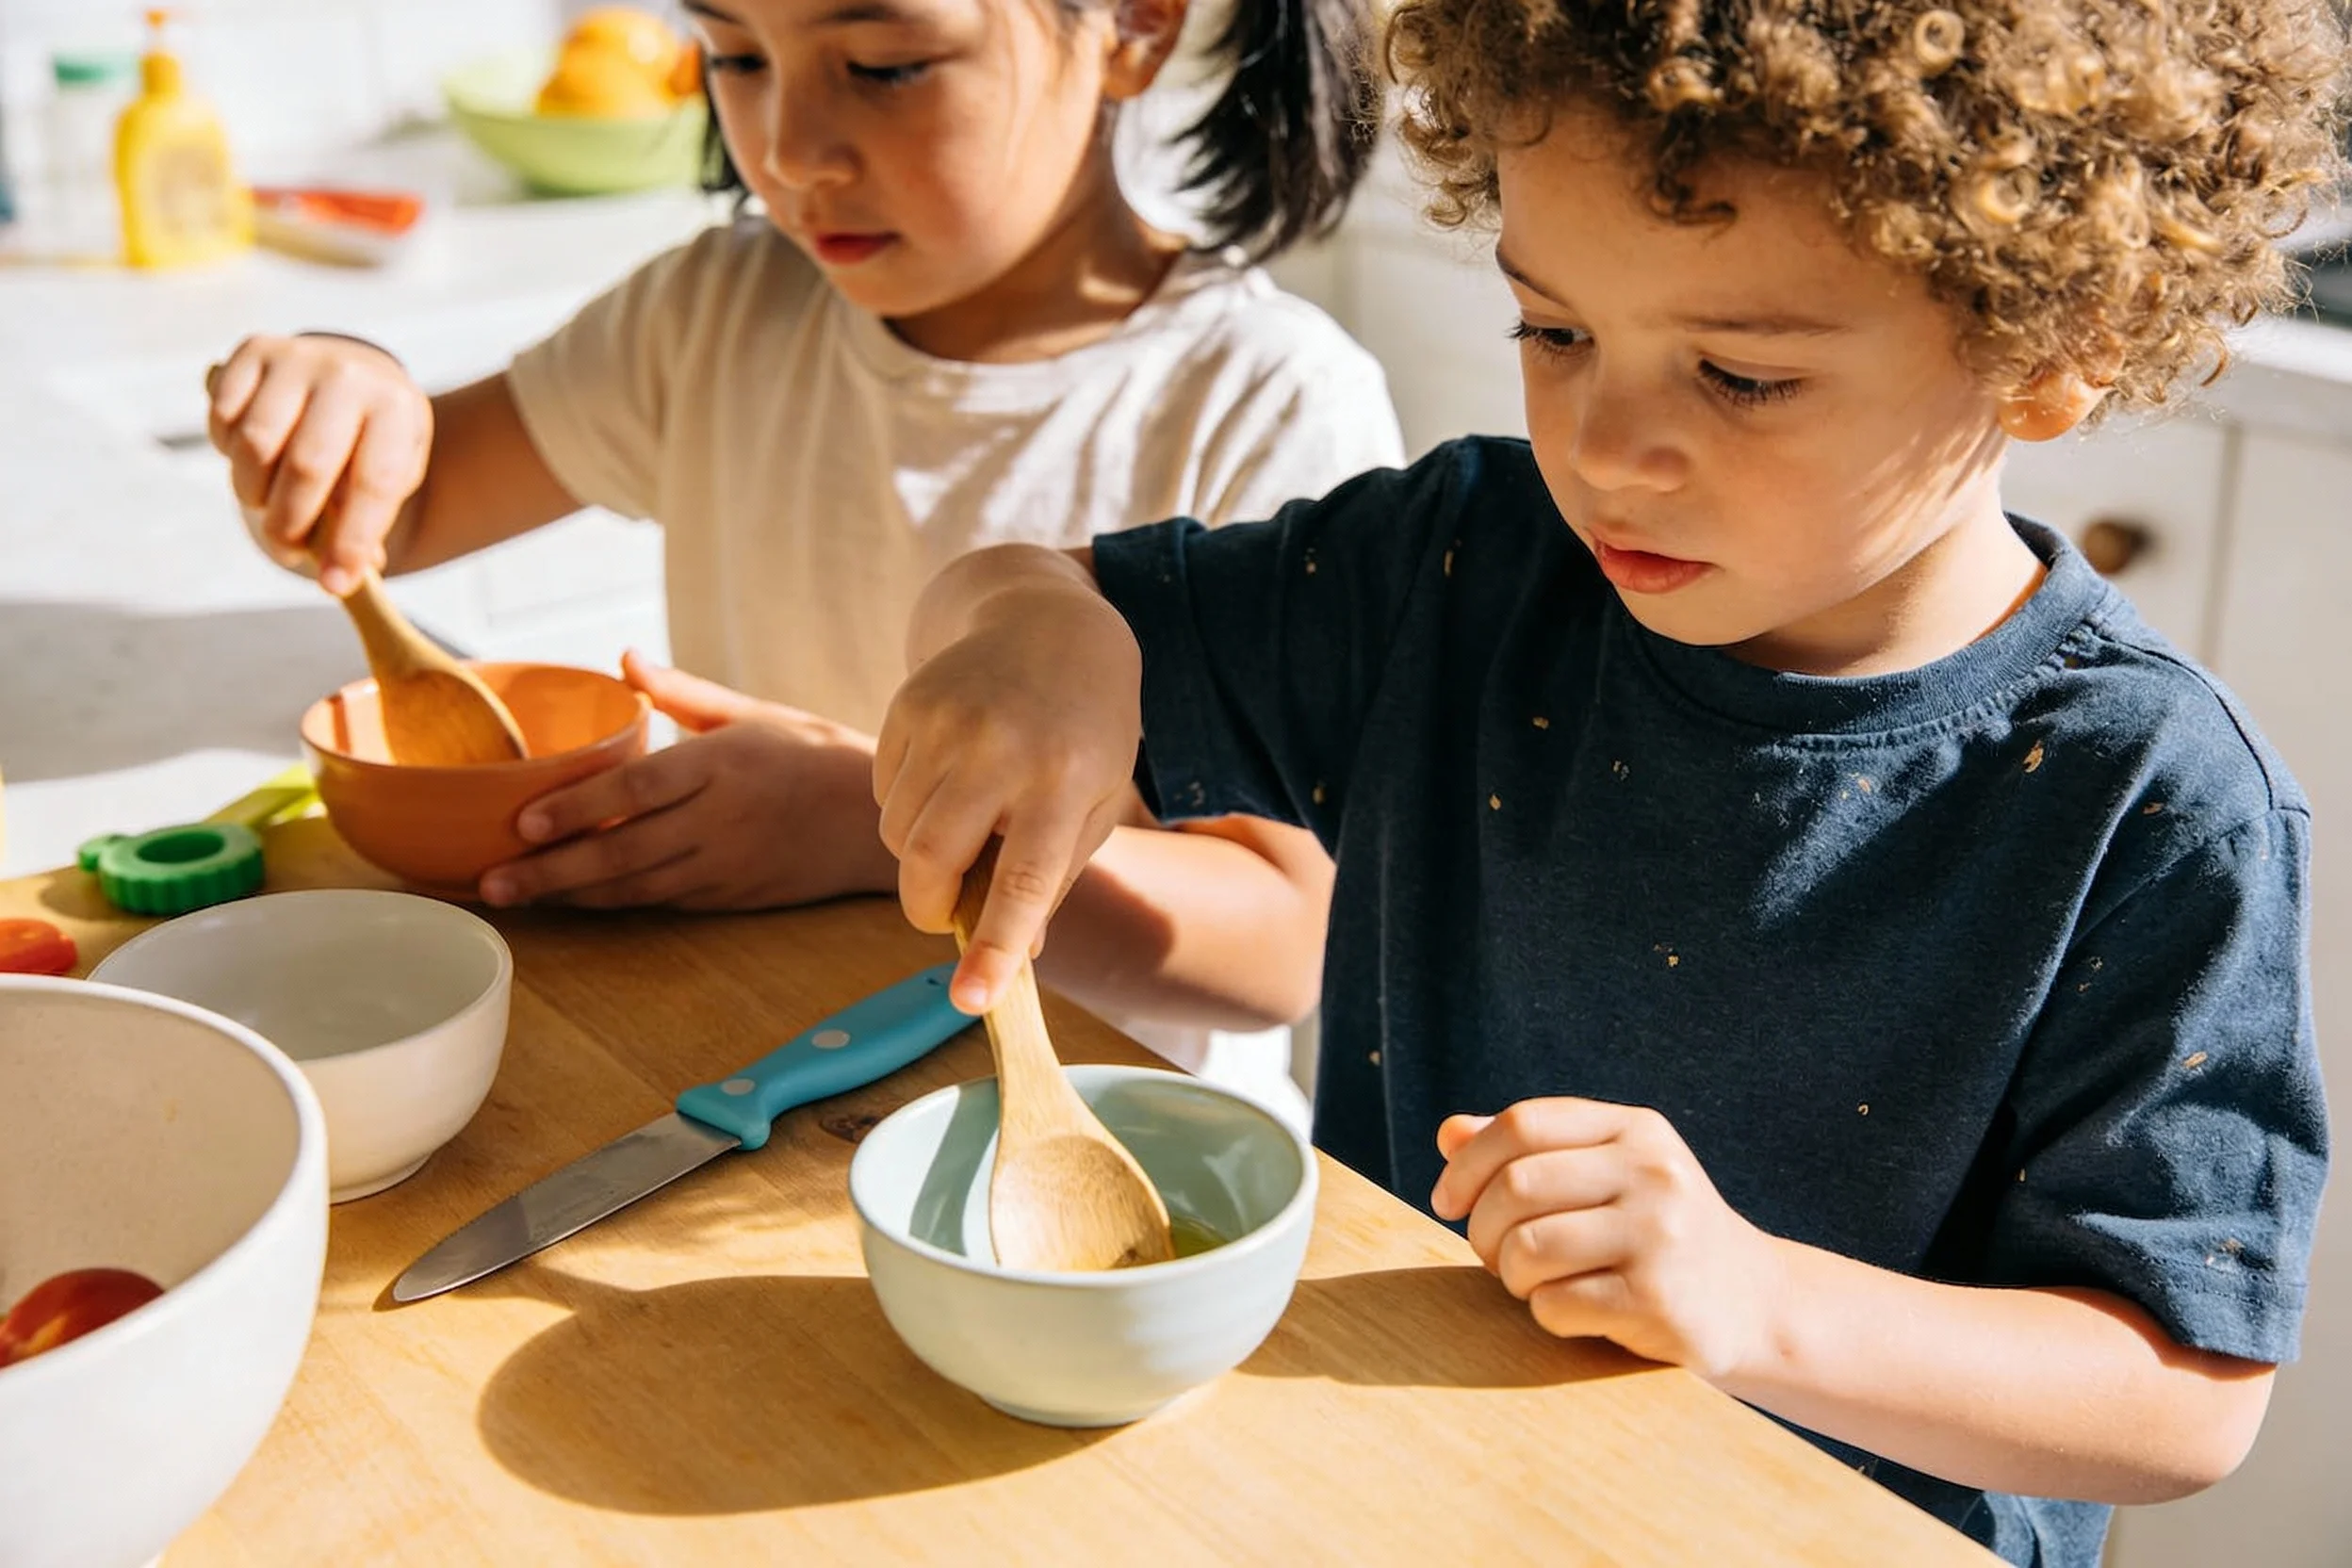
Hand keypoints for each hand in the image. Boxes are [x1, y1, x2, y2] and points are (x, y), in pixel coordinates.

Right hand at [206, 334, 428, 595]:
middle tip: (289, 549)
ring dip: (253, 491)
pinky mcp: (254, 349)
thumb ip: (366, 522)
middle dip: (291, 523)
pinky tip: (251, 460)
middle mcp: (349, 375)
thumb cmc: (372, 442)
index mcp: (397, 409)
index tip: (335, 585)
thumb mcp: (389, 476)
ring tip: (267, 503)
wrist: (355, 375)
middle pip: (308, 465)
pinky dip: (227, 451)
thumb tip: (342, 575)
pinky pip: (223, 416)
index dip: (352, 541)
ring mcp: (299, 358)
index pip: (374, 483)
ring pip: (255, 444)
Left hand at [478, 652, 895, 909]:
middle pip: (623, 851)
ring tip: (514, 897)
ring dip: (571, 895)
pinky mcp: (733, 898)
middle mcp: (721, 820)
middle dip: (552, 871)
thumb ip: (683, 691)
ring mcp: (727, 865)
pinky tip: (571, 901)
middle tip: (491, 881)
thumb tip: (623, 657)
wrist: (879, 823)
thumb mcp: (754, 712)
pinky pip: (662, 902)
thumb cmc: (814, 755)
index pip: (637, 790)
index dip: (577, 809)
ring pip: (636, 887)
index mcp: (724, 764)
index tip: (522, 822)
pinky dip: (612, 904)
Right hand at [874, 561, 1141, 1012]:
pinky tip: (947, 779)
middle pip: (932, 860)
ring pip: (899, 833)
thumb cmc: (1084, 733)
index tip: (974, 1000)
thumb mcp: (1097, 803)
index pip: (1024, 879)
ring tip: (967, 822)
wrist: (1050, 624)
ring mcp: (947, 721)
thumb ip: (1055, 877)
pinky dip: (907, 808)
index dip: (996, 946)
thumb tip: (1016, 957)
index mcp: (1064, 780)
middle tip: (945, 916)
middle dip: (929, 908)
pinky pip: (883, 792)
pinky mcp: (908, 705)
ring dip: (921, 855)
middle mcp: (1001, 748)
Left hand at [1430, 1099, 1789, 1379]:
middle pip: (1515, 1186)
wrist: (1756, 1305)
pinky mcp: (1658, 1300)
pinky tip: (1575, 1312)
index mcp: (1636, 1130)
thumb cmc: (1659, 1235)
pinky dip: (1546, 1314)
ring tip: (1535, 1283)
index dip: (1468, 1164)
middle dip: (1484, 1229)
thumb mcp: (1609, 1176)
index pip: (1523, 1124)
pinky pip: (1554, 1304)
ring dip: (1511, 1276)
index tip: (1447, 1202)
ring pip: (1527, 1248)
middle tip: (1496, 1257)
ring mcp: (1659, 1235)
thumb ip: (1533, 1153)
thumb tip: (1449, 1133)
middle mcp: (1653, 1172)